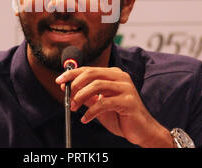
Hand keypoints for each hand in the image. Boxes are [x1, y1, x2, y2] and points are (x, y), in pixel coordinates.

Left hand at [56, 66, 173, 147]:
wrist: (141, 131)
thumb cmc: (120, 116)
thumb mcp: (99, 104)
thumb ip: (86, 95)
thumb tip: (66, 87)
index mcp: (114, 75)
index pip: (89, 69)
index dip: (72, 74)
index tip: (59, 80)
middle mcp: (121, 77)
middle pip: (92, 73)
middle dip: (75, 83)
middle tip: (66, 95)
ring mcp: (126, 88)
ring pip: (97, 85)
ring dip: (81, 97)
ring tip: (74, 108)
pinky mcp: (128, 101)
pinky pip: (104, 103)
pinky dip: (91, 111)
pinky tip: (85, 119)